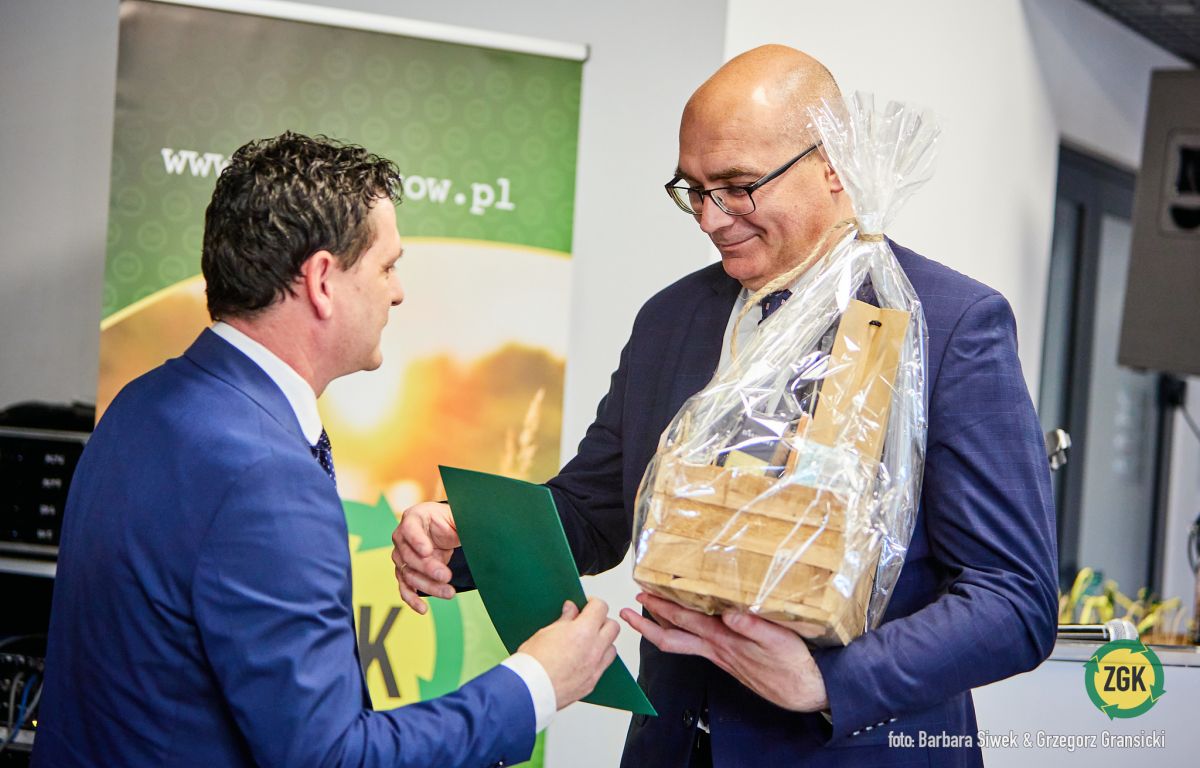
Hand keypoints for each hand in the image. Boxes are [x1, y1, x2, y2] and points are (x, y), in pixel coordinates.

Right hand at [392, 501, 460, 613]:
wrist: (441, 529)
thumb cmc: (447, 519)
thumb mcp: (455, 517)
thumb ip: (460, 523)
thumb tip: (480, 530)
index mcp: (413, 518)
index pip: (410, 528)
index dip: (417, 540)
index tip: (427, 551)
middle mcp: (401, 537)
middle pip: (410, 556)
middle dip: (428, 568)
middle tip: (446, 576)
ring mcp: (401, 556)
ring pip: (409, 574)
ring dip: (428, 586)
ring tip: (449, 593)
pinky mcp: (404, 571)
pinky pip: (405, 587)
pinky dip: (412, 599)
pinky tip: (423, 609)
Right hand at [520, 599, 619, 709]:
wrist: (529, 690)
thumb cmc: (533, 663)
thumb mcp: (545, 632)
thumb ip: (564, 620)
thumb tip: (571, 610)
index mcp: (583, 631)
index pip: (601, 608)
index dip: (594, 603)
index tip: (587, 605)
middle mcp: (594, 649)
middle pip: (612, 627)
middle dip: (602, 621)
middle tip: (588, 622)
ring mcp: (595, 667)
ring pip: (612, 647)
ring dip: (603, 641)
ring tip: (587, 642)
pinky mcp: (592, 682)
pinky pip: (604, 666)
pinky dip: (599, 659)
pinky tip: (585, 659)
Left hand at [620, 592, 827, 711]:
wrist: (805, 692)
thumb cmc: (793, 666)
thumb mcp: (779, 640)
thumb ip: (754, 626)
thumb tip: (729, 613)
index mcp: (724, 640)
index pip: (684, 621)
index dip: (661, 608)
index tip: (642, 595)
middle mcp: (717, 649)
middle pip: (672, 637)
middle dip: (647, 623)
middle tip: (627, 610)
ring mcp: (721, 656)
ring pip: (682, 643)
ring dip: (660, 629)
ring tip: (645, 614)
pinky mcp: (729, 660)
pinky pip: (696, 646)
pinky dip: (683, 633)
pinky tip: (685, 624)